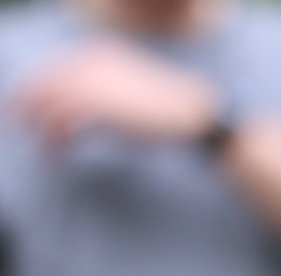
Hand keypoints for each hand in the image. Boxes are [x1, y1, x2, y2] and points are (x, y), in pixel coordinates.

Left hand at [11, 39, 216, 144]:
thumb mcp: (131, 92)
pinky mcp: (97, 106)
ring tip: (48, 149)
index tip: (33, 111)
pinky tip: (60, 153)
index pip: (55, 69)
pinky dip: (55, 139)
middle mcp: (91, 62)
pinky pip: (61, 121)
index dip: (39, 90)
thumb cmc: (168, 111)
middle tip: (24, 128)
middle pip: (44, 81)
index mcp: (100, 53)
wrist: (192, 114)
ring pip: (47, 102)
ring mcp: (93, 82)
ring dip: (42, 128)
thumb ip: (103, 92)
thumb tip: (80, 113)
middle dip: (29, 106)